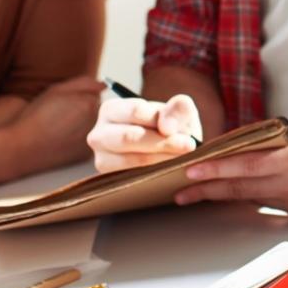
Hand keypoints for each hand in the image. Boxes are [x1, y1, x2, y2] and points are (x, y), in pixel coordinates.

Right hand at [8, 76, 105, 171]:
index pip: (95, 94)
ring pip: (94, 125)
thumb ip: (84, 83)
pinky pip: (89, 140)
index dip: (78, 97)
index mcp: (89, 104)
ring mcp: (92, 140)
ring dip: (84, 124)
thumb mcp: (57, 90)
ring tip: (61, 128)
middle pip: (98, 110)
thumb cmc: (36, 116)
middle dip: (84, 110)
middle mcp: (95, 123)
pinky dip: (80, 138)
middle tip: (61, 116)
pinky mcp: (87, 155)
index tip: (62, 104)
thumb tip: (103, 84)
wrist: (21, 147)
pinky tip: (63, 139)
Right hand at [86, 93, 203, 171]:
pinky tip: (170, 169)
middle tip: (189, 147)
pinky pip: (131, 178)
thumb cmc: (170, 126)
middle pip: (128, 137)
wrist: (167, 150)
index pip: (136, 111)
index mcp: (111, 109)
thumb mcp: (179, 112)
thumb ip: (178, 108)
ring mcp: (101, 158)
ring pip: (130, 159)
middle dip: (162, 143)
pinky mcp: (109, 179)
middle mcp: (99, 134)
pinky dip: (154, 174)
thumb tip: (166, 127)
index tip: (186, 134)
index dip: (162, 121)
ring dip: (161, 160)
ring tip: (182, 158)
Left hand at [174, 114, 287, 221]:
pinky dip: (262, 198)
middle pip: (241, 190)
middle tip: (182, 193)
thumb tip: (258, 143)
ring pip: (256, 199)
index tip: (190, 172)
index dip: (214, 170)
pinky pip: (277, 207)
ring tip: (208, 192)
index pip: (244, 167)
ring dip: (231, 195)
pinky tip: (248, 196)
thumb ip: (282, 135)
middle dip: (208, 191)